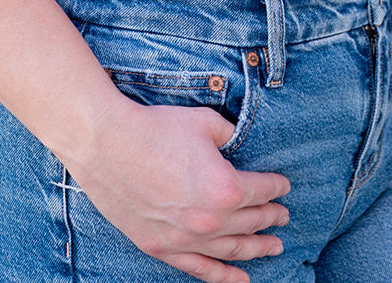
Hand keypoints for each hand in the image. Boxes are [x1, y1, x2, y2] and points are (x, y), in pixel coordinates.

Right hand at [68, 94, 290, 282]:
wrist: (108, 144)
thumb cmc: (157, 128)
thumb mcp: (206, 123)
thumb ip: (230, 135)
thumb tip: (239, 141)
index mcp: (226, 188)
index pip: (261, 190)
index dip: (276, 187)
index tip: (283, 185)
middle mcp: (210, 220)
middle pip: (250, 222)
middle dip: (270, 218)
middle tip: (283, 216)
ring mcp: (185, 239)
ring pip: (231, 250)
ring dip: (256, 249)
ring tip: (275, 247)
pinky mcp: (160, 247)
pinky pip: (199, 269)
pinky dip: (223, 277)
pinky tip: (241, 280)